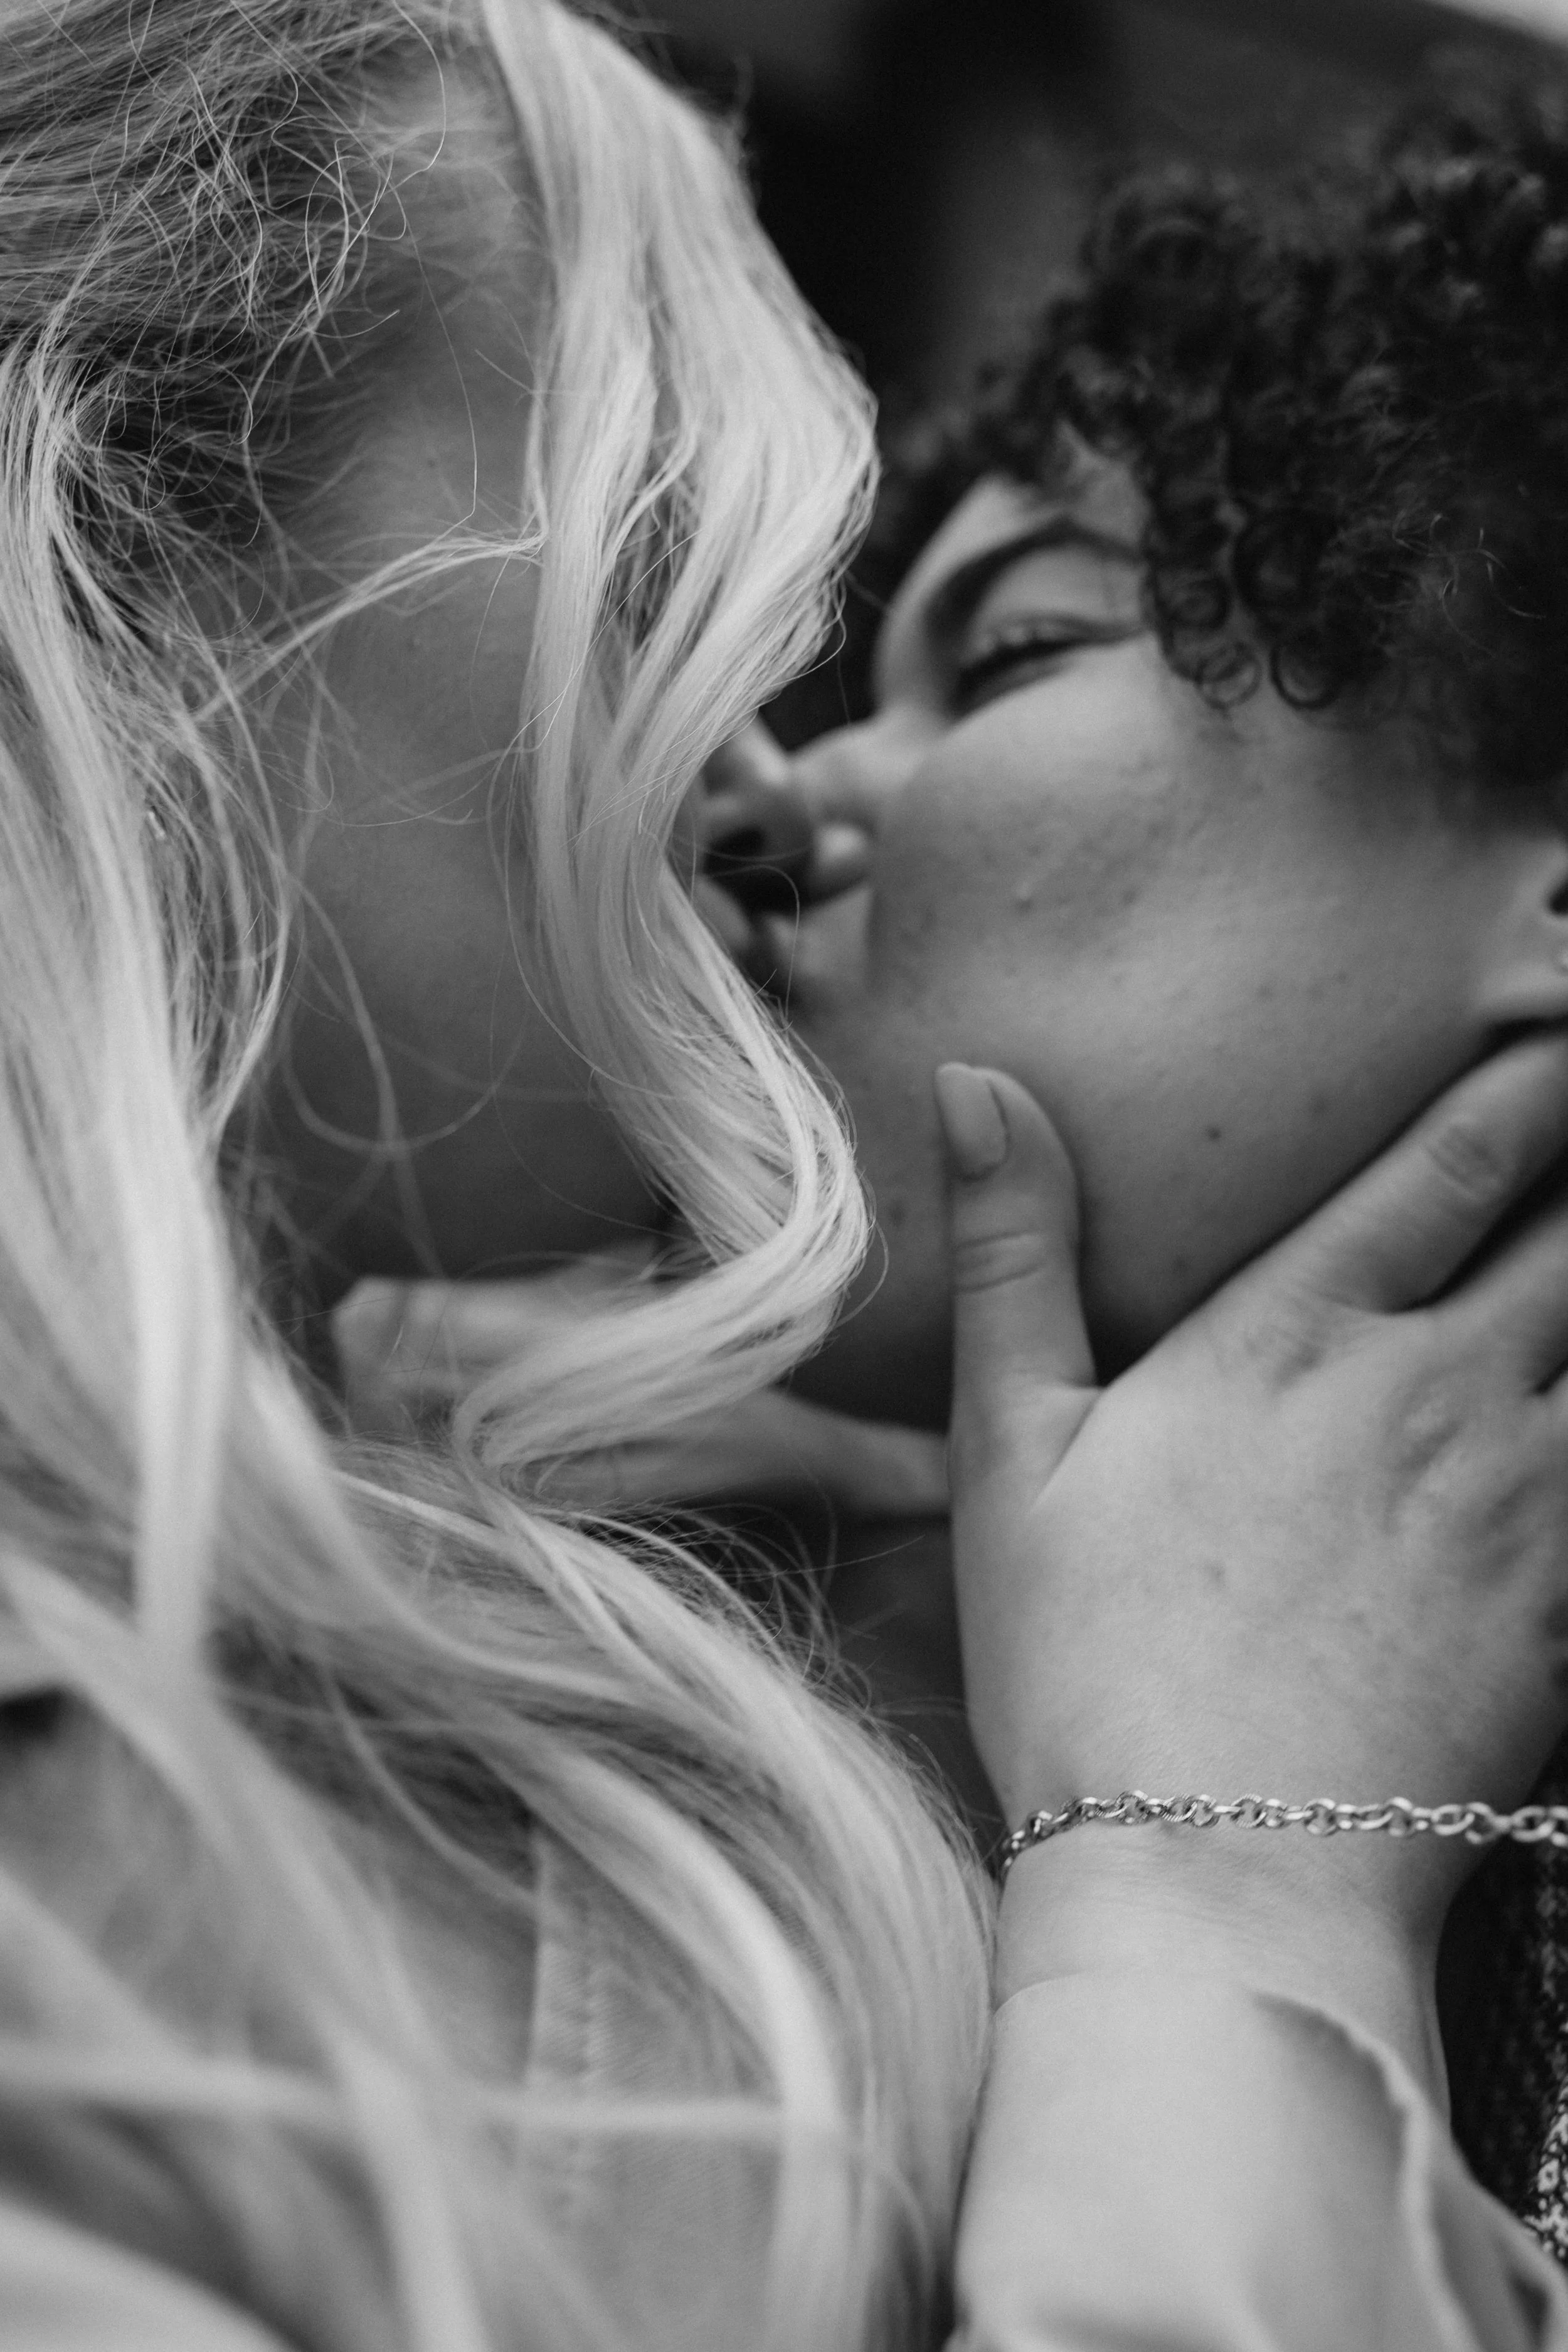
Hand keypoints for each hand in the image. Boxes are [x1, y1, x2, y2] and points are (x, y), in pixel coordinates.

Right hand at [937, 1037, 1567, 1982]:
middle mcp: (1436, 1394)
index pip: (1458, 1163)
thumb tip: (971, 1075)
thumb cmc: (1087, 1660)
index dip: (1530, 1083)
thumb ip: (1013, 1251)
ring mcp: (1520, 1505)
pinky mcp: (1562, 1612)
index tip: (1559, 1037)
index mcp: (1300, 1335)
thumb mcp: (1012, 1447)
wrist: (1213, 1874)